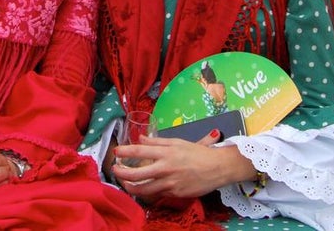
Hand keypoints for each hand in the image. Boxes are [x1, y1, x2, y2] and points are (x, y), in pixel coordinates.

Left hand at [110, 133, 252, 199]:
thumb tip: (141, 138)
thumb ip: (157, 141)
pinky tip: (144, 189)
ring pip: (144, 189)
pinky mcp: (175, 194)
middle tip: (115, 171)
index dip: (125, 151)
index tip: (116, 152)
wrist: (218, 168)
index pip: (140, 151)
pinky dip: (148, 192)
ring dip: (131, 187)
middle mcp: (166, 168)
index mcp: (166, 152)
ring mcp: (170, 183)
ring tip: (125, 183)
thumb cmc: (198, 153)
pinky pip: (157, 194)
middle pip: (137, 174)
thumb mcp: (178, 142)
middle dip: (122, 173)